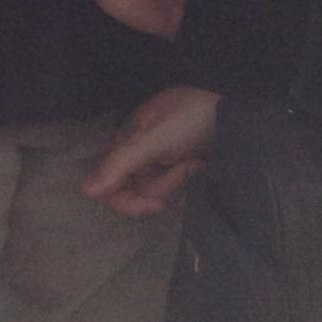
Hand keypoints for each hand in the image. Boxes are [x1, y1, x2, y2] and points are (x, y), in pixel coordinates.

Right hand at [83, 86, 221, 217]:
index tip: (156, 205)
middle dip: (161, 188)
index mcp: (126, 142)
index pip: (111, 182)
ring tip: (199, 163)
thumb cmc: (190, 119)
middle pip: (135, 191)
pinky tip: (201, 171)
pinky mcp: (184, 171)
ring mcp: (163, 163)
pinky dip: (187, 186)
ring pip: (159, 192)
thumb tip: (86, 192)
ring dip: (180, 181)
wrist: (236, 116)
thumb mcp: (153, 140)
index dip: (128, 200)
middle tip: (185, 175)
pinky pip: (176, 191)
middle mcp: (140, 154)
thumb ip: (120, 164)